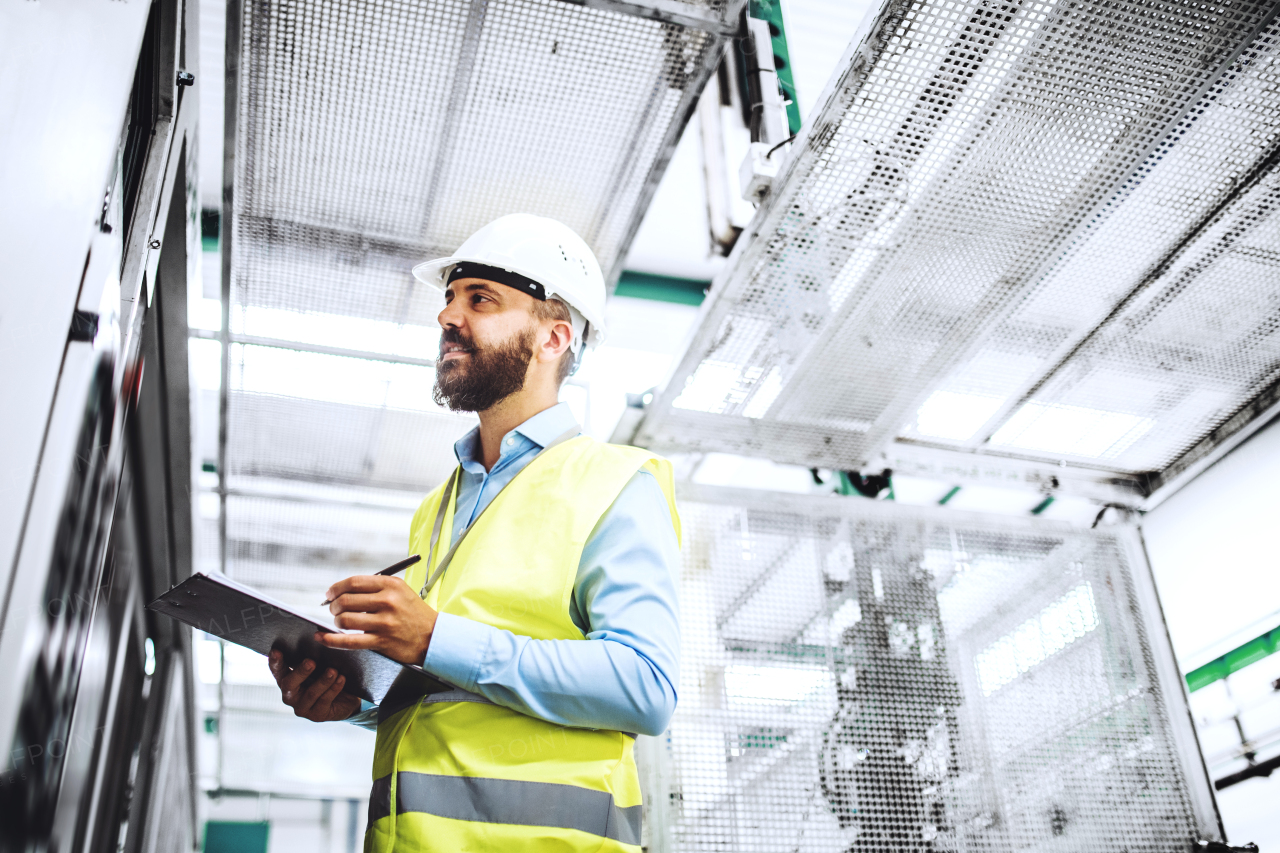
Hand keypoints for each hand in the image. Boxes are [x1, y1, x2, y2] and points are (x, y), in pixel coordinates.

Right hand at [268, 651, 361, 721]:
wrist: (347, 698)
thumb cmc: (329, 675)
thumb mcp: (321, 665)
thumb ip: (314, 656)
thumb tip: (319, 637)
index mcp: (287, 679)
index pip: (278, 670)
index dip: (275, 662)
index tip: (276, 651)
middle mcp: (290, 694)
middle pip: (290, 683)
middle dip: (300, 672)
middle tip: (311, 662)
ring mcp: (302, 707)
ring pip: (311, 693)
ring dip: (323, 681)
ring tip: (333, 671)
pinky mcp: (316, 715)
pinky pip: (324, 701)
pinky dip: (333, 689)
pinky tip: (341, 679)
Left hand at [317, 575, 437, 665]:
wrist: (433, 636)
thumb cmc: (414, 613)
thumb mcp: (400, 591)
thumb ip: (375, 587)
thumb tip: (344, 590)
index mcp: (391, 585)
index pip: (353, 582)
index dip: (336, 588)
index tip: (330, 593)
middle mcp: (387, 601)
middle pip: (346, 600)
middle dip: (333, 605)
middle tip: (334, 608)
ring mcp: (384, 622)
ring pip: (344, 619)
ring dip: (336, 621)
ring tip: (340, 622)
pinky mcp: (381, 641)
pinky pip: (348, 641)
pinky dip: (331, 640)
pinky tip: (322, 638)